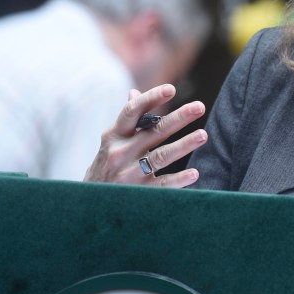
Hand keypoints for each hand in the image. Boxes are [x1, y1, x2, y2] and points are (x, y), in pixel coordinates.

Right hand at [83, 84, 207, 186]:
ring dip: (183, 145)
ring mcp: (129, 174)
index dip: (151, 98)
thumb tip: (134, 92)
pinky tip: (194, 173)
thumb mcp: (111, 142)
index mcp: (115, 135)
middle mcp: (121, 152)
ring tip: (203, 135)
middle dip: (178, 118)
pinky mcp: (138, 193)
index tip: (171, 89)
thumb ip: (127, 120)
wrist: (89, 205)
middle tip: (200, 106)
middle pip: (154, 132)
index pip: (133, 111)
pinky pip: (162, 185)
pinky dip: (179, 179)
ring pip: (160, 156)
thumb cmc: (106, 165)